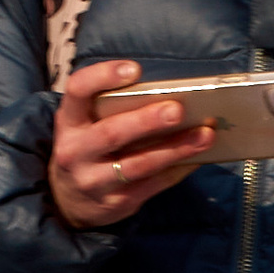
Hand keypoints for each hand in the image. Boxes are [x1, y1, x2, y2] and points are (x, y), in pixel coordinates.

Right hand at [49, 59, 218, 229]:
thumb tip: (165, 94)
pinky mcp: (117, 203)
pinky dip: (177, 169)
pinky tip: (197, 157)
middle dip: (147, 121)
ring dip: (175, 148)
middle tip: (177, 109)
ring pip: (139, 164)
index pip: (78, 90)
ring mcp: (95, 181)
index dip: (103, 76)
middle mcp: (76, 151)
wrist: (69, 201)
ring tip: (204, 135)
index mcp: (68, 121)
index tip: (134, 69)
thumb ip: (110, 109)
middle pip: (112, 133)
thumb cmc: (87, 148)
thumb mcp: (84, 125)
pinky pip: (153, 185)